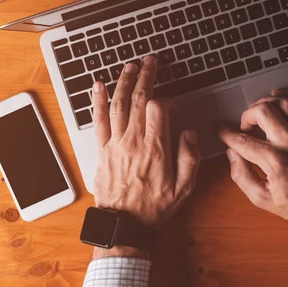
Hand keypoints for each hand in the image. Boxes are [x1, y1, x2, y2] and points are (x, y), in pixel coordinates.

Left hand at [90, 55, 200, 255]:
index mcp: (155, 148)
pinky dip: (97, 101)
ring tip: (129, 66)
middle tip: (149, 61)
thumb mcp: (184, 188)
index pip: (157, 109)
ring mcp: (114, 144)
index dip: (166, 99)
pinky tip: (98, 85)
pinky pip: (98, 120)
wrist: (124, 224)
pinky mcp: (102, 150)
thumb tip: (188, 133)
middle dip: (145, 77)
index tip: (172, 103)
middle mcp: (133, 141)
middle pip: (137, 99)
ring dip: (123, 82)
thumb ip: (189, 157)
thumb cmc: (154, 207)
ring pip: (118, 104)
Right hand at [218, 91, 287, 251]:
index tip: (222, 131)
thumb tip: (232, 154)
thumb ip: (241, 175)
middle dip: (247, 114)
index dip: (227, 134)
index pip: (243, 140)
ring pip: (285, 102)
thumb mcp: (262, 199)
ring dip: (268, 103)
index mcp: (275, 162)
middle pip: (263, 110)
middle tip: (245, 126)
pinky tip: (283, 110)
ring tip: (262, 115)